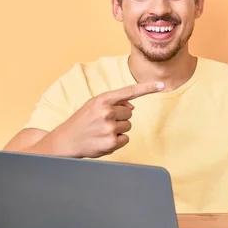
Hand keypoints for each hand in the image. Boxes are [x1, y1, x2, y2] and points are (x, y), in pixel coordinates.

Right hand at [47, 81, 164, 157]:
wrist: (65, 141)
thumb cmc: (82, 121)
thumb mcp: (94, 105)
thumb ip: (114, 103)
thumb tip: (132, 107)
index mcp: (102, 99)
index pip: (129, 91)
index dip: (147, 87)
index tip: (162, 84)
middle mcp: (106, 112)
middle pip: (129, 114)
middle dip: (119, 118)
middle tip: (102, 123)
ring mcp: (109, 128)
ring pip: (128, 126)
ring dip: (118, 130)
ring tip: (101, 131)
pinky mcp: (111, 142)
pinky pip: (125, 139)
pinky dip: (117, 141)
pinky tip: (103, 140)